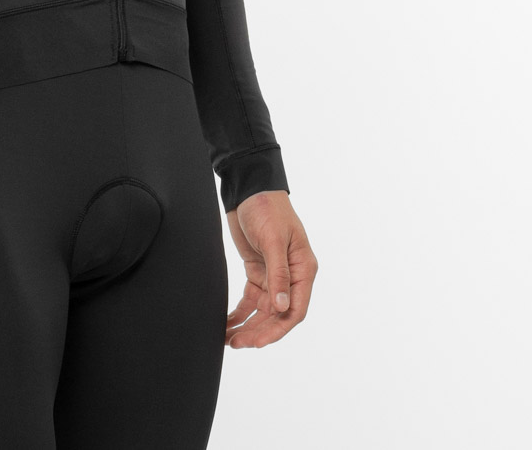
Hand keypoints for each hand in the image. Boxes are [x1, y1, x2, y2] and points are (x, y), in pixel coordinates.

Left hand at [224, 190, 316, 348]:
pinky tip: (228, 325)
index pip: (295, 309)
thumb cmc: (267, 207)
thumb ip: (278, 274)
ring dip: (248, 326)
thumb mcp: (274, 239)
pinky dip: (240, 313)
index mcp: (303, 269)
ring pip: (262, 311)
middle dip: (258, 331)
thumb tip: (282, 307)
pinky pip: (250, 300)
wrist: (248, 188)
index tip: (258, 342)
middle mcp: (291, 276)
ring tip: (229, 340)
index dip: (278, 329)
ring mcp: (273, 275)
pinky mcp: (257, 271)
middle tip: (237, 344)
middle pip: (277, 315)